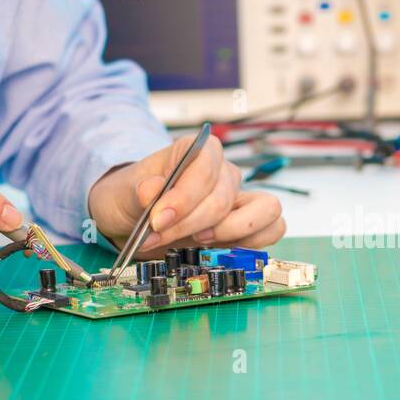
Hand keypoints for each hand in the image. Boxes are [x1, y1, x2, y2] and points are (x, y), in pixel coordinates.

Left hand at [86, 133, 284, 258]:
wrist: (134, 217)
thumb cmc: (134, 197)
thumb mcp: (125, 191)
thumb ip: (137, 190)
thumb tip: (150, 191)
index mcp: (197, 150)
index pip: (206, 168)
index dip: (184, 197)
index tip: (158, 218)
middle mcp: (223, 171)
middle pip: (224, 197)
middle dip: (189, 223)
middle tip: (158, 236)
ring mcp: (239, 198)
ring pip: (265, 209)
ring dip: (231, 231)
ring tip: (197, 240)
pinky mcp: (247, 224)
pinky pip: (273, 229)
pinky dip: (251, 242)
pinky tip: (216, 248)